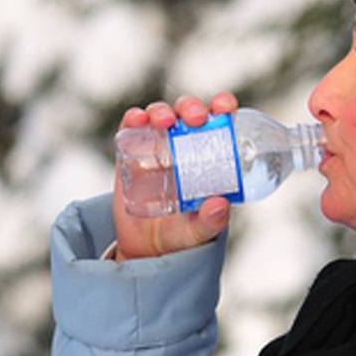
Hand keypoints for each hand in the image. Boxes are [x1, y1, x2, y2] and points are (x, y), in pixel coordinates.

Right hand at [111, 92, 235, 260]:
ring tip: (166, 121)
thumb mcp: (198, 232)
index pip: (219, 122)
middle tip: (196, 118)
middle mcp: (183, 145)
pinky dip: (134, 118)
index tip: (226, 107)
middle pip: (189, 113)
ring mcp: (155, 146)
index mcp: (208, 156)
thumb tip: (220, 205)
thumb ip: (210, 222)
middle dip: (192, 107)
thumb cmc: (180, 234)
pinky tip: (137, 120)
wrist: (144, 248)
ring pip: (160, 115)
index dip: (224, 107)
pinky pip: (131, 128)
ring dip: (163, 110)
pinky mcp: (130, 153)